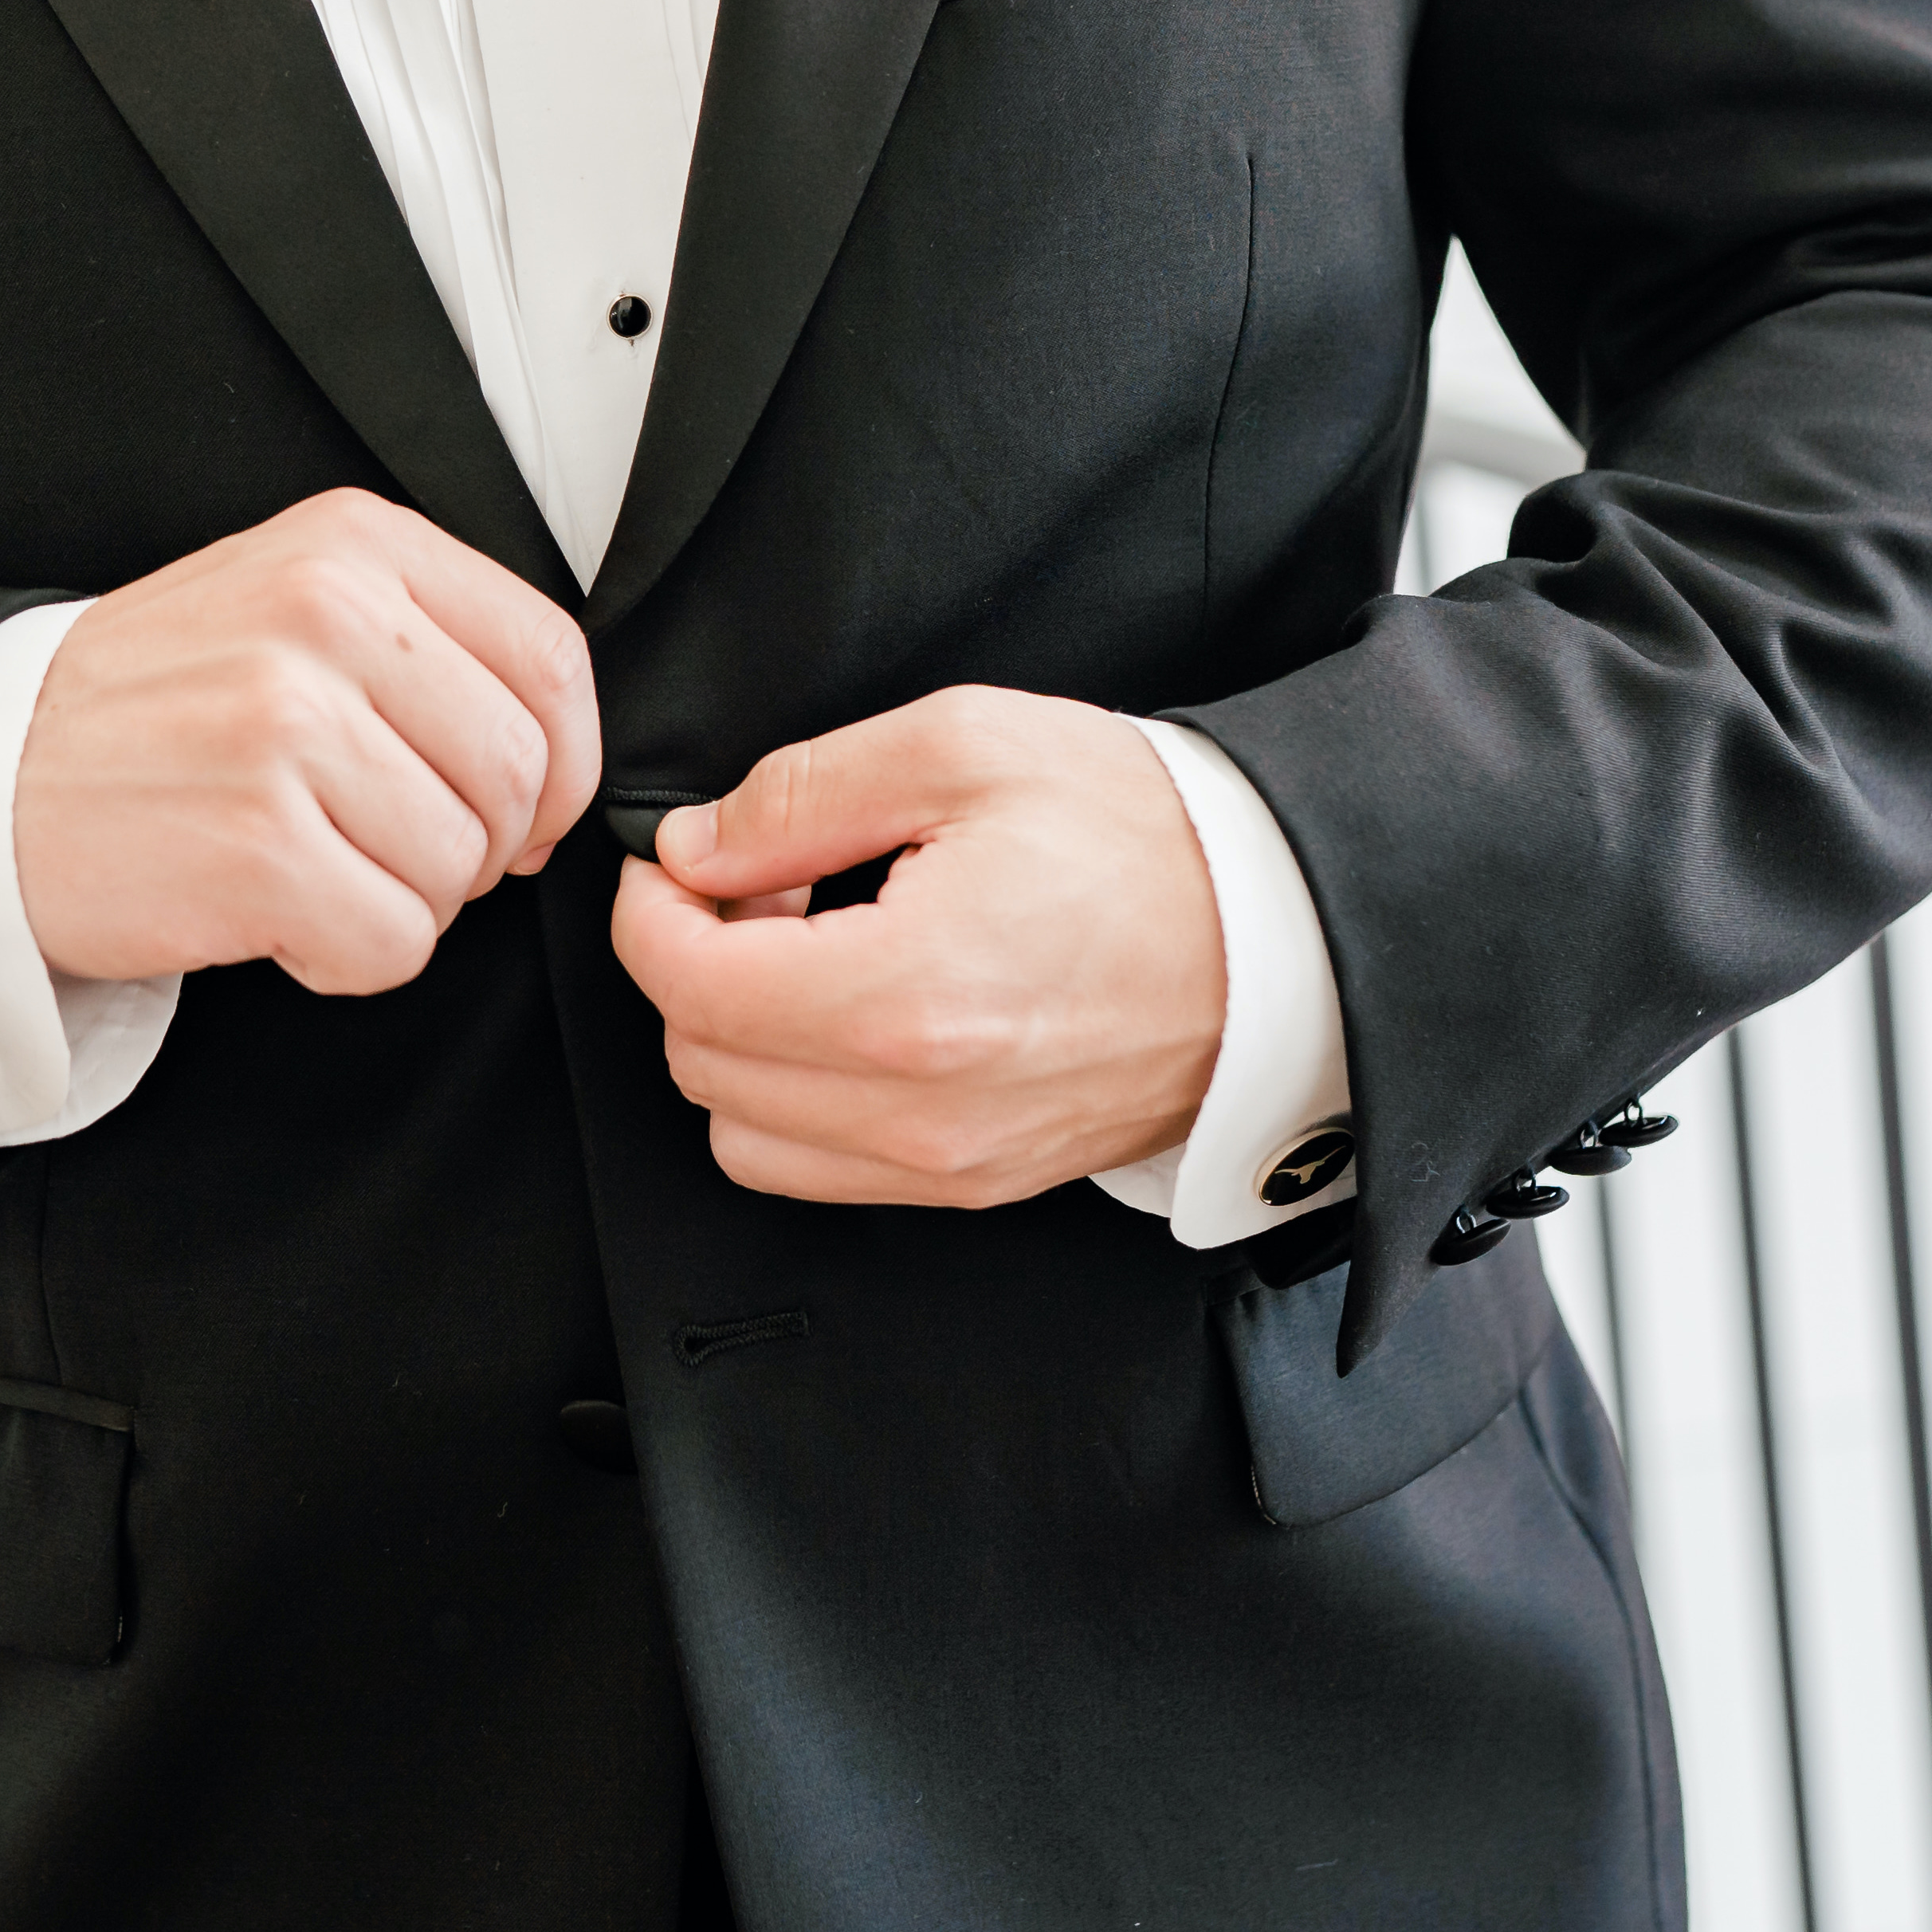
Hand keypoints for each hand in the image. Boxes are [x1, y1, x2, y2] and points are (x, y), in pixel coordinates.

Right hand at [15, 489, 600, 994]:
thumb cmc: (152, 708)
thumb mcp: (288, 602)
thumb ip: (426, 642)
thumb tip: (554, 763)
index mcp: (353, 546)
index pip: (551, 658)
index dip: (565, 762)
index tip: (524, 810)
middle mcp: (328, 617)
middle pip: (519, 773)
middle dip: (479, 845)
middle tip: (389, 851)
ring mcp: (288, 729)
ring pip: (459, 867)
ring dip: (402, 902)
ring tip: (309, 870)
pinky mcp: (258, 846)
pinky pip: (393, 942)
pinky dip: (346, 956)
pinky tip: (276, 915)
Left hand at [610, 689, 1225, 1204]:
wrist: (1283, 937)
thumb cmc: (1146, 836)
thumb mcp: (964, 748)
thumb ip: (802, 794)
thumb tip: (697, 846)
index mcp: (906, 996)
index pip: (686, 984)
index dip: (647, 913)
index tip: (672, 865)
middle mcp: (918, 1108)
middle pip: (700, 1063)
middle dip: (693, 968)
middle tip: (754, 891)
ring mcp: (948, 1163)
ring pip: (745, 1134)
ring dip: (739, 1043)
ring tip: (804, 955)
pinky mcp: (975, 1184)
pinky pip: (821, 1167)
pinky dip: (797, 1098)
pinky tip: (851, 1013)